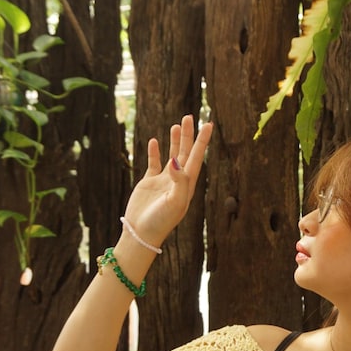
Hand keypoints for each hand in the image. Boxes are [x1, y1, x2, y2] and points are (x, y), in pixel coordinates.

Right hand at [123, 116, 212, 248]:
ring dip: (174, 141)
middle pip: (185, 152)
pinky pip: (153, 164)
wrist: (142, 234)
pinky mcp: (149, 183)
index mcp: (187, 184)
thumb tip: (176, 160)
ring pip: (171, 156)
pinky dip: (155, 152)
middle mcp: (177, 180)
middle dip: (188, 135)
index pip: (196, 157)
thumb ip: (179, 181)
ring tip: (177, 125)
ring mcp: (163, 181)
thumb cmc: (161, 221)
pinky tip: (154, 141)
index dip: (202, 141)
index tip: (208, 124)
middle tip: (189, 116)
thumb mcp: (174, 202)